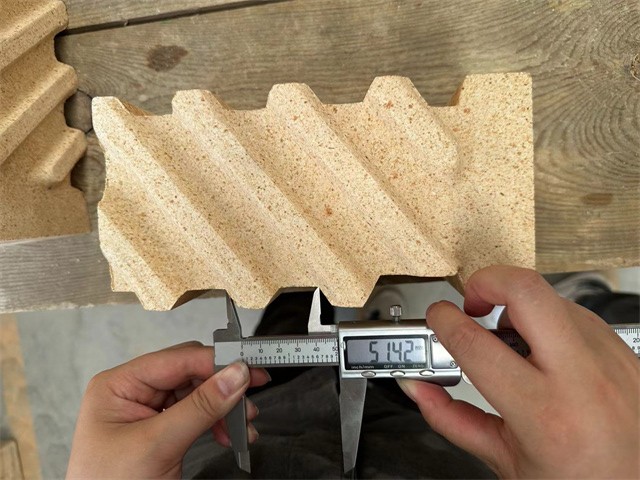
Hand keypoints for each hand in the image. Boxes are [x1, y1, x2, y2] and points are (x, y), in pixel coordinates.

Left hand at [66, 341, 269, 478]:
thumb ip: (200, 407)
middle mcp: (133, 392)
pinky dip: (218, 423)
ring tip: (244, 423)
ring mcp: (148, 412)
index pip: (176, 359)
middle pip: (190, 374)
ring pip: (199, 394)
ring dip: (224, 408)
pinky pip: (198, 415)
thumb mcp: (157, 445)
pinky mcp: (162, 431)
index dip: (215, 362)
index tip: (248, 368)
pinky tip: (230, 434)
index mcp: (119, 385)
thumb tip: (235, 375)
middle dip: (222, 387)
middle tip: (250, 398)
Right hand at [398, 266, 638, 477]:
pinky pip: (577, 316)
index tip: (438, 317)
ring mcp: (610, 359)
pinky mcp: (624, 353)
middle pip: (525, 290)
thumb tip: (419, 390)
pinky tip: (543, 352)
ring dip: (519, 307)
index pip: (476, 343)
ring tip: (510, 338)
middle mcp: (583, 378)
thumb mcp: (506, 461)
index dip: (444, 321)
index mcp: (544, 413)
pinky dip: (549, 324)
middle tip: (471, 301)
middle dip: (485, 282)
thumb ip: (452, 419)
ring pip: (552, 298)